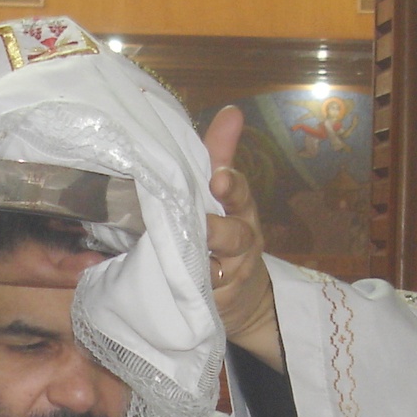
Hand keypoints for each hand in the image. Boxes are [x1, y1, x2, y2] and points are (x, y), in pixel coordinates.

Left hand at [200, 106, 282, 371]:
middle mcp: (242, 243)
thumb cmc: (225, 233)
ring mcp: (230, 277)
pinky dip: (187, 295)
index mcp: (240, 211)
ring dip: (202, 266)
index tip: (218, 178)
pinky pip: (199, 299)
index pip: (239, 194)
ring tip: (188, 259)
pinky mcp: (213, 304)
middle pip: (234, 236)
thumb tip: (232, 111)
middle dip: (218, 230)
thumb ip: (219, 154)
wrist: (244, 297)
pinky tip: (173, 288)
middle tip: (202, 227)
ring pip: (218, 271)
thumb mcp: (223, 194)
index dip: (231, 186)